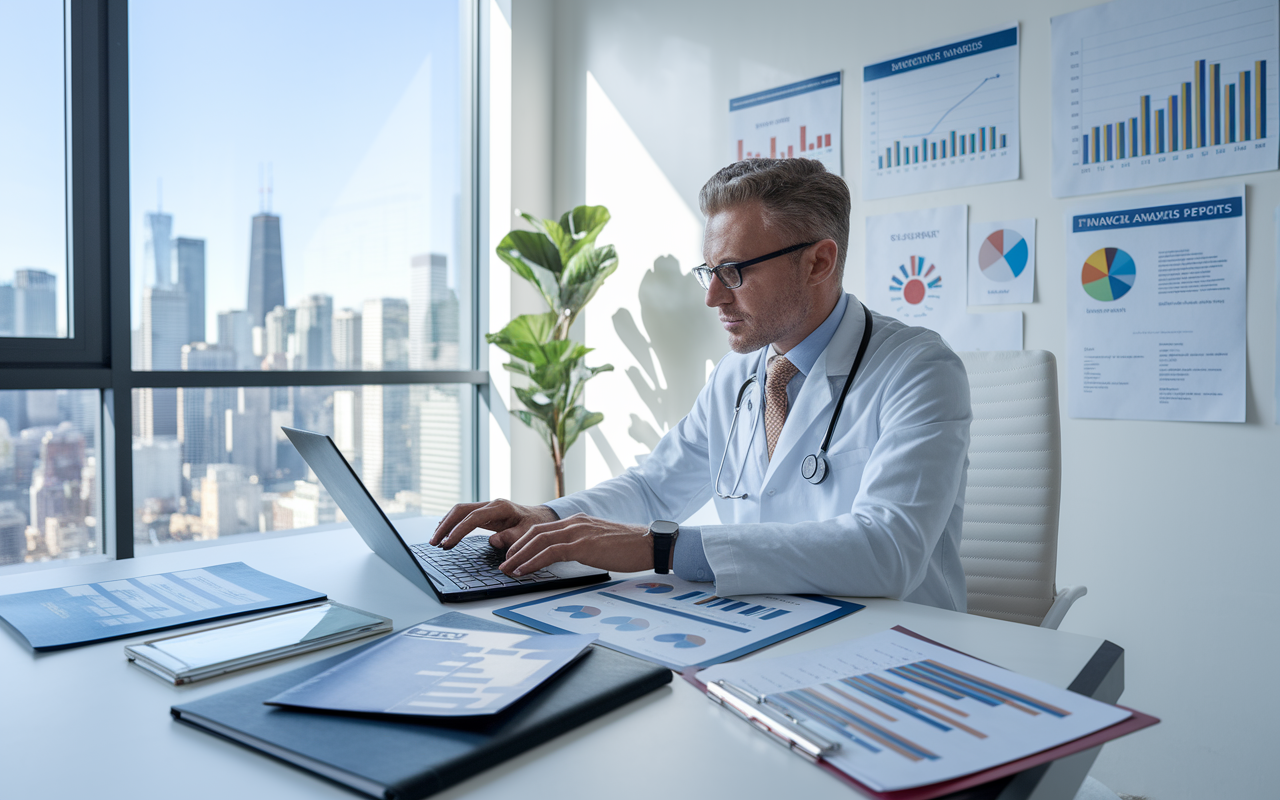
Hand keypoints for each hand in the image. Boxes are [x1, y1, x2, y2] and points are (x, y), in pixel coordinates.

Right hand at [430, 499, 557, 548]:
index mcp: (501, 508)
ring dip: (446, 524)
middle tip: (434, 542)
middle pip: (461, 510)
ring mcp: (486, 507)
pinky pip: (464, 516)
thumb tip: (492, 541)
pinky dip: (452, 523)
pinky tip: (444, 533)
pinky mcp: (484, 513)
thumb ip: (512, 538)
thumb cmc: (536, 526)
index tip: (447, 544)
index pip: (473, 518)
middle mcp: (491, 504)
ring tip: (435, 540)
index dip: (459, 531)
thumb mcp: (528, 534)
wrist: (541, 518)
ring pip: (459, 511)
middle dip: (445, 526)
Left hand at [498, 514, 654, 575]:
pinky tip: (524, 571)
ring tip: (508, 570)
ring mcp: (579, 532)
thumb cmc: (629, 547)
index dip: (525, 542)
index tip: (513, 555)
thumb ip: (583, 545)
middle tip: (504, 563)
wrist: (650, 544)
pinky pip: (551, 552)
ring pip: (539, 540)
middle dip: (516, 549)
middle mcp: (575, 522)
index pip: (543, 529)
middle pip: (535, 532)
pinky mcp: (583, 544)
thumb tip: (569, 557)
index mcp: (578, 522)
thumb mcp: (600, 543)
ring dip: (519, 556)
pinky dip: (533, 561)